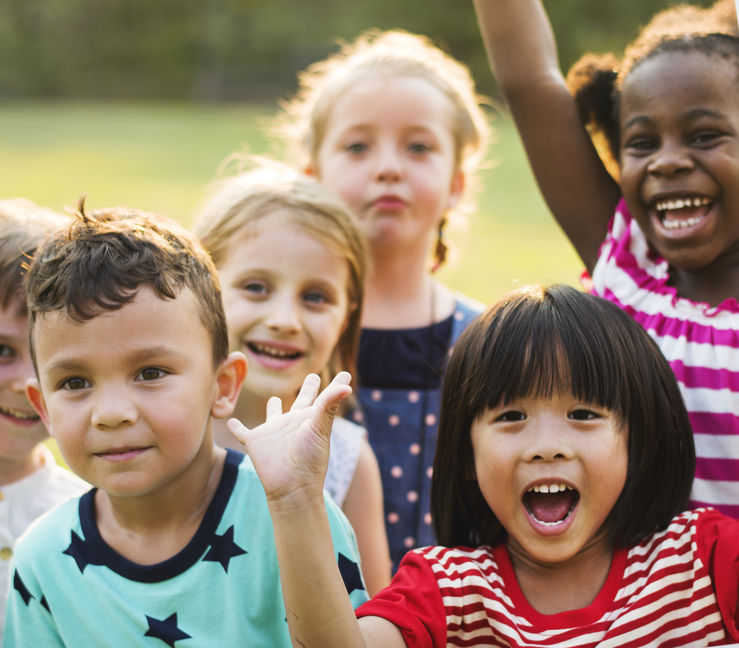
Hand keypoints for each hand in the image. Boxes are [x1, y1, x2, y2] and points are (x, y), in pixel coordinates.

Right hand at [227, 372, 351, 508]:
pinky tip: (230, 421)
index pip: (325, 397)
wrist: (291, 486)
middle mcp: (293, 422)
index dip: (335, 386)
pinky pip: (242, 432)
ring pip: (273, 414)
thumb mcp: (321, 427)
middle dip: (308, 389)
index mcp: (310, 418)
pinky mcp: (255, 441)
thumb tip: (347, 385)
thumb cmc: (310, 458)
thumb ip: (330, 404)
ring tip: (272, 398)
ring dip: (272, 407)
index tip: (345, 375)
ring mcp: (274, 431)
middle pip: (301, 400)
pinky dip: (236, 427)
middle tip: (313, 377)